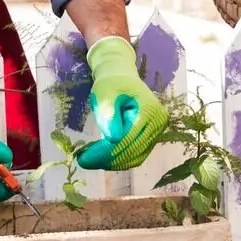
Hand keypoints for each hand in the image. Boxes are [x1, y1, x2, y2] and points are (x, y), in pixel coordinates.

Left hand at [76, 37, 169, 172]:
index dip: (103, 152)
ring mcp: (158, 131)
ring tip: (91, 159)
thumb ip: (108, 113)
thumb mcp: (104, 93)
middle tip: (83, 160)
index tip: (82, 158)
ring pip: (135, 157)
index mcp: (149, 110)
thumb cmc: (111, 83)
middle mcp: (158, 122)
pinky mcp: (153, 137)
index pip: (126, 139)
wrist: (122, 78)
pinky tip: (103, 157)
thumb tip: (112, 139)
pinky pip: (137, 154)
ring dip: (113, 162)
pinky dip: (120, 159)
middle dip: (106, 159)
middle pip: (132, 151)